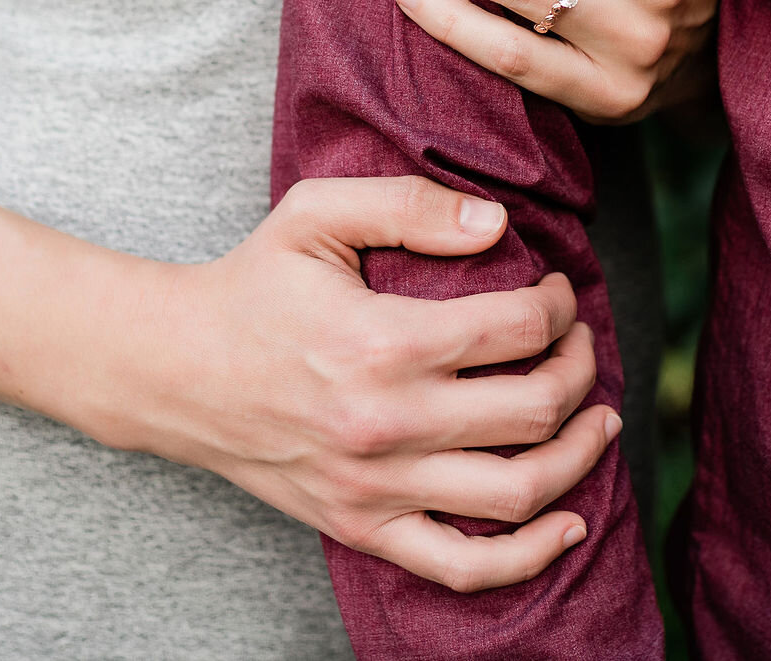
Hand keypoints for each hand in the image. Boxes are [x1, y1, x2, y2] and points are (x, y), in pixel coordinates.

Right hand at [114, 176, 620, 593]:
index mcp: (384, 342)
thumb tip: (499, 223)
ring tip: (597, 418)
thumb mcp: (316, 214)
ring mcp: (376, 486)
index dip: (559, 305)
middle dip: (580, 368)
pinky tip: (570, 522)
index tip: (556, 289)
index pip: (519, 329)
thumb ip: (410, 205)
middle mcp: (388, 423)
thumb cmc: (251, 284)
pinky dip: (530, 555)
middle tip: (580, 343)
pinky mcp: (361, 527)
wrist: (173, 370)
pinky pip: (463, 566)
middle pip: (535, 409)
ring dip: (578, 454)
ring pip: (519, 491)